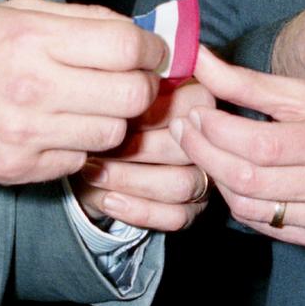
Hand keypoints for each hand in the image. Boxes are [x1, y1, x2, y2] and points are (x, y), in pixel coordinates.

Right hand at [0, 0, 164, 183]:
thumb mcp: (17, 14)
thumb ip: (80, 19)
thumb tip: (138, 30)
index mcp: (33, 40)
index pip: (126, 47)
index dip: (152, 49)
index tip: (151, 51)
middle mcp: (32, 88)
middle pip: (132, 94)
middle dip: (144, 86)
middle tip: (132, 79)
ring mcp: (27, 133)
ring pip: (114, 132)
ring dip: (116, 118)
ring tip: (97, 104)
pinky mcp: (22, 168)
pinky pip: (82, 158)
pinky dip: (84, 143)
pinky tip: (66, 126)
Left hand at [76, 82, 216, 232]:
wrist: (102, 161)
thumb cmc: (115, 121)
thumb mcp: (121, 100)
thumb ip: (129, 92)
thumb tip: (121, 89)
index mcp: (200, 102)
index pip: (189, 106)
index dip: (148, 114)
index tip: (114, 117)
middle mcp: (210, 141)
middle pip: (182, 148)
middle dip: (134, 151)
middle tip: (98, 149)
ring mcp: (205, 176)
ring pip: (180, 184)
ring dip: (129, 180)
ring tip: (94, 173)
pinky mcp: (195, 209)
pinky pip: (175, 216)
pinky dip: (137, 210)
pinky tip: (107, 199)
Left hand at [175, 49, 304, 247]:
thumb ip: (252, 83)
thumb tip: (201, 61)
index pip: (262, 146)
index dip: (219, 132)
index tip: (197, 112)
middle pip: (249, 179)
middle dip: (206, 152)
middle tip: (187, 128)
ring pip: (249, 208)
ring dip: (217, 177)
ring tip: (204, 148)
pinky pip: (263, 225)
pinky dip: (239, 199)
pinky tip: (232, 174)